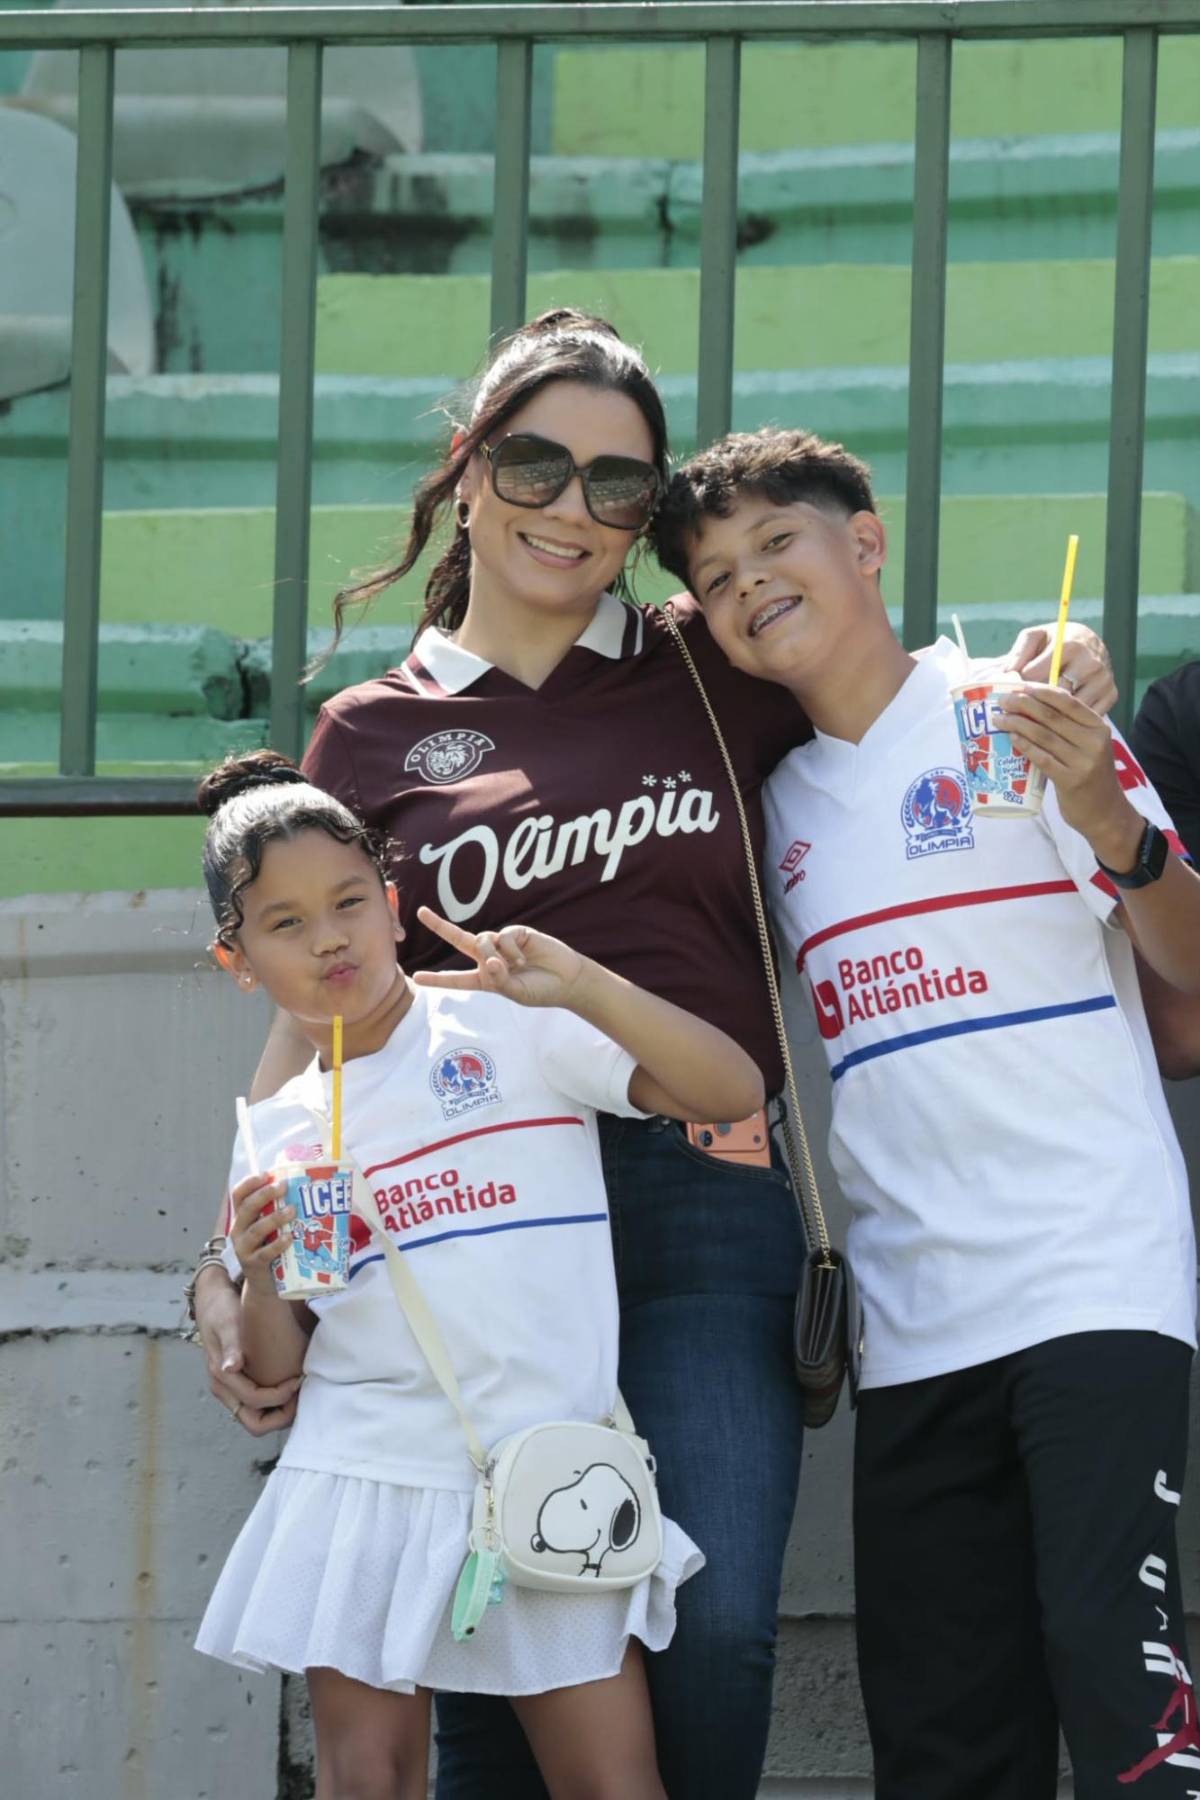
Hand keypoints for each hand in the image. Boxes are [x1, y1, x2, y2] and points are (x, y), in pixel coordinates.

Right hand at [193, 1261, 300, 1434]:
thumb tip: (231, 1368)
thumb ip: (232, 1345)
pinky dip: (275, 1403)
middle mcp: (223, 1388)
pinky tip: (289, 1385)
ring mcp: (229, 1388)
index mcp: (221, 1376)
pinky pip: (257, 1406)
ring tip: (298, 1392)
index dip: (280, 1396)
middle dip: (281, 1417)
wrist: (212, 1299)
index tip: (298, 1380)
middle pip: (254, 1423)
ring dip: (279, 1412)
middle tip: (301, 1395)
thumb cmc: (222, 1309)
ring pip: (256, 1418)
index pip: (254, 1401)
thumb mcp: (228, 1322)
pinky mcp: (237, 1382)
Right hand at [230, 1172, 293, 1295]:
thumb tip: (303, 1186)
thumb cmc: (271, 1247)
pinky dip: (277, 1244)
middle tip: (284, 1187)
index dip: (250, 1182)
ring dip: (274, 1218)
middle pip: (246, 1208)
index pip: (238, 1195)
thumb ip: (278, 1209)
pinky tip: (289, 1238)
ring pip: (255, 1230)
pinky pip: (264, 1253)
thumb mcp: (271, 1227)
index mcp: (242, 1218)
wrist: (265, 1284)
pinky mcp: (253, 1265)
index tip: (267, 1174)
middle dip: (264, 1195)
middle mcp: (238, 1231)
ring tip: (292, 1210)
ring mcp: (243, 1249)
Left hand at [412, 906, 583, 1007]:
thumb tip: (490, 960)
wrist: (568, 980)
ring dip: (494, 954)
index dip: (438, 979)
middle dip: (440, 926)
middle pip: (459, 940)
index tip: (416, 977)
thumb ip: (500, 980)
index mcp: (487, 979)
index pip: (458, 979)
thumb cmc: (541, 991)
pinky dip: (511, 949)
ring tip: (516, 966)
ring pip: (482, 941)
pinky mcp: (517, 933)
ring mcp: (503, 944)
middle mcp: (491, 959)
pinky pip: (502, 937)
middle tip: (420, 912)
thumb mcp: (516, 993)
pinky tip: (525, 957)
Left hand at [997, 683, 1141, 860]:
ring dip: (1018, 724)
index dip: (1042, 692)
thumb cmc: (1091, 776)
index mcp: (1099, 728)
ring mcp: (1083, 762)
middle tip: (1003, 701)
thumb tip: (1032, 706)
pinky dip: (1025, 746)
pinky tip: (1011, 739)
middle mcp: (1094, 742)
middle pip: (1052, 717)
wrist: (1106, 813)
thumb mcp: (1089, 747)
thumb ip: (1070, 728)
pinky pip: (1042, 759)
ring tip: (1000, 719)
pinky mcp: (1071, 781)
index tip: (1020, 687)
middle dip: (1024, 705)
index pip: (1068, 702)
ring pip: (1044, 736)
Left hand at [1004, 622, 1115, 713]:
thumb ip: (1019, 652)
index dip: (1019, 687)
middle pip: (1055, 695)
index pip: (1036, 675)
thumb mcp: (1035, 637)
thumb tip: (1006, 675)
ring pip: (1071, 709)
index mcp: (1071, 646)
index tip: (1008, 695)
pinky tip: (1057, 719)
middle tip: (1018, 711)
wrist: (1088, 643)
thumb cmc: (1056, 641)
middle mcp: (1092, 663)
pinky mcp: (1112, 695)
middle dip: (1034, 704)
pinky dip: (1071, 721)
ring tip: (1036, 715)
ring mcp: (1104, 681)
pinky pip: (1086, 716)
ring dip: (1052, 716)